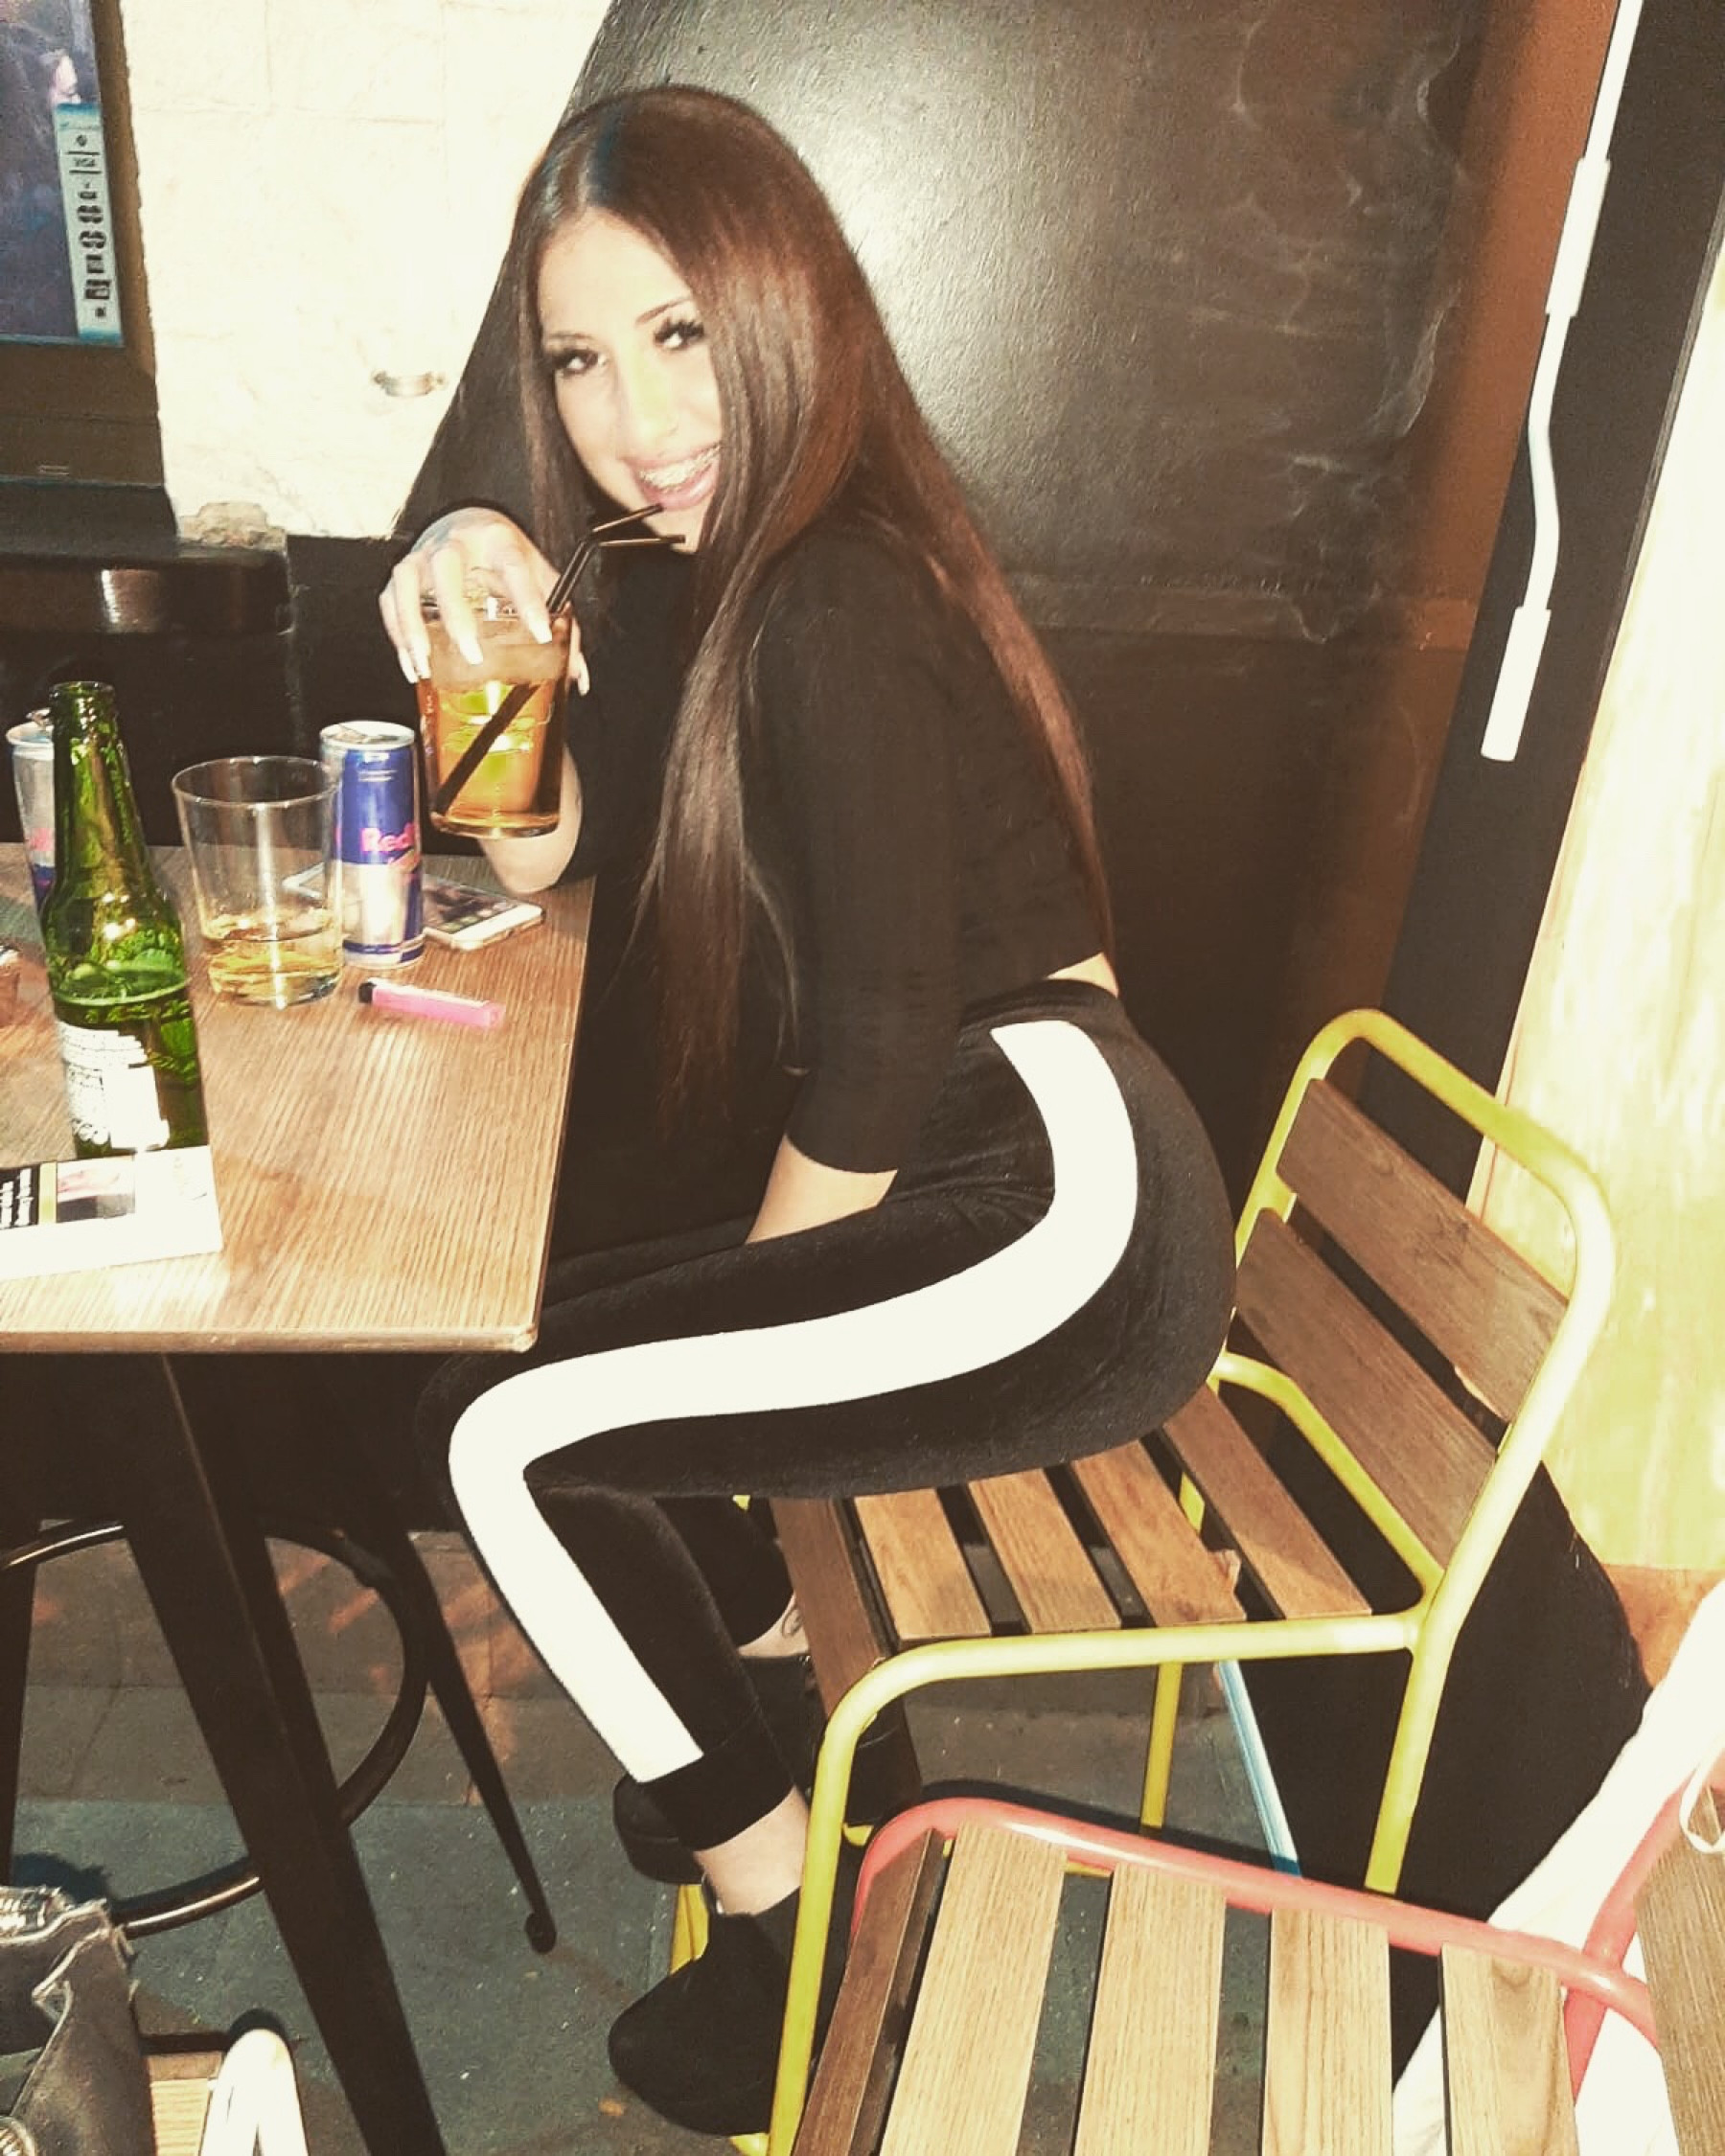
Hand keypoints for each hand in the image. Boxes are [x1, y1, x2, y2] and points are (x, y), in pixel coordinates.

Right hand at [378, 506, 589, 692]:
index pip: (514, 567)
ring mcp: (424, 554)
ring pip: (407, 582)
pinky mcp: (403, 571)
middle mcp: (457, 542)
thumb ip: (562, 621)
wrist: (470, 523)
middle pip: (447, 569)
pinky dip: (397, 634)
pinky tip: (412, 665)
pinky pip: (390, 600)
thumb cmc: (506, 557)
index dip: (529, 601)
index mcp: (499, 540)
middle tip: (472, 654)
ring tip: (424, 667)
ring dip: (412, 627)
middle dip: (457, 613)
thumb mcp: (538, 577)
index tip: (541, 633)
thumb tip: (577, 676)